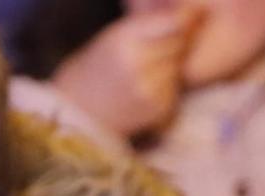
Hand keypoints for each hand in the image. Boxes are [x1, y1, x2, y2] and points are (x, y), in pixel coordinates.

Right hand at [50, 8, 201, 140]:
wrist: (77, 112)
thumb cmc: (94, 69)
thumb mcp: (111, 37)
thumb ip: (145, 26)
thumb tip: (184, 14)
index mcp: (123, 39)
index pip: (172, 23)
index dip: (183, 20)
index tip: (187, 17)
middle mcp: (138, 63)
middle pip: (179, 44)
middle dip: (178, 41)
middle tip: (160, 47)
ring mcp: (149, 88)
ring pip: (177, 67)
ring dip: (171, 65)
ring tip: (146, 70)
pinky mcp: (157, 109)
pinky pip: (174, 90)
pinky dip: (166, 87)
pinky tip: (144, 88)